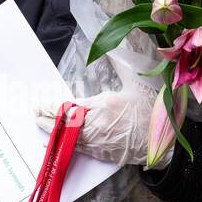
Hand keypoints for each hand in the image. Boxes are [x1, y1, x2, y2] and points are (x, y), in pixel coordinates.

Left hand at [34, 63, 171, 168]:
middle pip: (66, 124)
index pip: (71, 106)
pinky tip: (58, 143)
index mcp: (106, 105)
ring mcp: (101, 142)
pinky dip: (67, 146)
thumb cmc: (154, 110)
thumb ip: (120, 64)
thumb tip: (109, 48)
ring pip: (70, 138)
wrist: (166, 143)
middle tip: (35, 115)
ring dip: (54, 133)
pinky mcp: (105, 154)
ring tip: (41, 126)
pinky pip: (81, 149)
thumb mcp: (137, 81)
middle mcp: (99, 125)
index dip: (53, 107)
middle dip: (48, 119)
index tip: (41, 104)